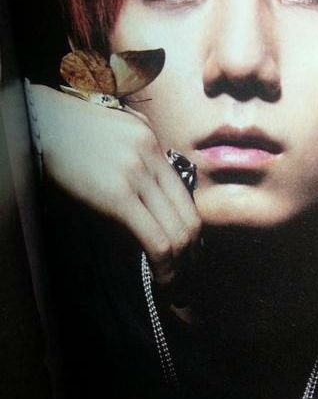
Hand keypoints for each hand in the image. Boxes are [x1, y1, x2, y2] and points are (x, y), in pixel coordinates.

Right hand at [30, 85, 200, 286]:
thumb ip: (143, 160)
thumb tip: (156, 194)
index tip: (190, 251)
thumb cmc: (74, 133)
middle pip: (190, 217)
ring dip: (181, 263)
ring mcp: (138, 175)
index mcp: (155, 146)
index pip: (188, 198)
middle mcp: (153, 159)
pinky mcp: (117, 195)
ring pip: (177, 230)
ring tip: (174, 279)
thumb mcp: (120, 137)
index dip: (193, 231)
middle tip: (187, 272)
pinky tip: (161, 276)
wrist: (42, 119)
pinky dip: (163, 263)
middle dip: (192, 252)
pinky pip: (154, 237)